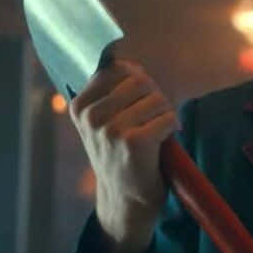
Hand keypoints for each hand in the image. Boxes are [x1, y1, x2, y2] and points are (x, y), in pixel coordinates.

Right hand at [67, 59, 178, 252]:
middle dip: (154, 95)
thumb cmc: (121, 154)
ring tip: (158, 131)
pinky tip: (165, 141)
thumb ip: (110, 88)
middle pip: (139, 79)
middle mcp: (91, 116)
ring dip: (165, 113)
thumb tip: (118, 53)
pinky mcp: (133, 143)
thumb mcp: (105, 119)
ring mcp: (110, 130)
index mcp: (80, 105)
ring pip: (156, 98)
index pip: (117, 68)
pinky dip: (172, 127)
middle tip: (155, 117)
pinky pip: (166, 117)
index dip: (138, 80)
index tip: (139, 100)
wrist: (126, 200)